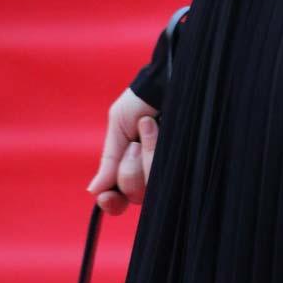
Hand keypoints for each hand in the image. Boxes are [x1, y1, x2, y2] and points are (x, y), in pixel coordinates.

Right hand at [88, 87, 160, 215]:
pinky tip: (158, 130)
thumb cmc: (143, 99)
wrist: (165, 79)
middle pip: (134, 195)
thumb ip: (109, 160)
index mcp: (130, 168)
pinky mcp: (189, 162)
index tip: (107, 196)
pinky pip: (169, 173)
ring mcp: (171, 169)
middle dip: (128, 169)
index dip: (112, 204)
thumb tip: (93, 191)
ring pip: (151, 187)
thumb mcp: (119, 125)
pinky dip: (156, 150)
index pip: (119, 201)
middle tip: (134, 141)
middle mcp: (151, 173)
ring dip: (145, 155)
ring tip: (148, 127)